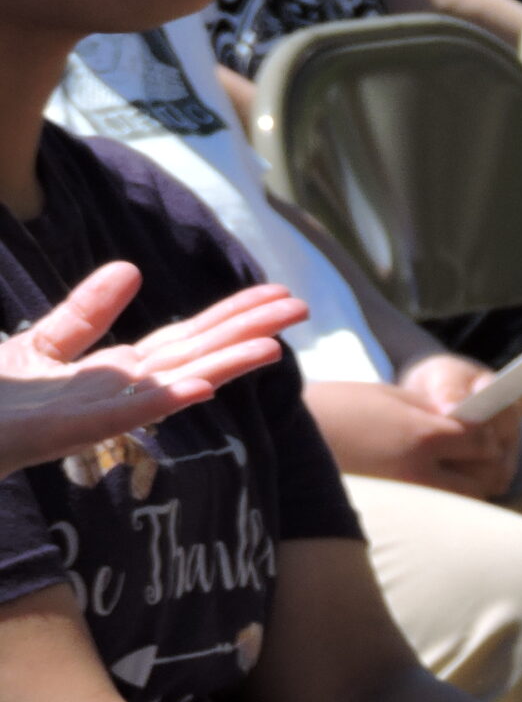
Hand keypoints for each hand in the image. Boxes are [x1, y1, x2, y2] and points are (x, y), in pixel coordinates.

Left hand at [0, 266, 302, 477]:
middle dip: (247, 331)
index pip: (187, 337)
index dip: (232, 313)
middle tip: (300, 307)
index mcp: (118, 372)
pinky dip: (166, 401)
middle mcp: (122, 392)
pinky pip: (124, 415)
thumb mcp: (41, 344)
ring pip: (175, 384)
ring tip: (274, 348)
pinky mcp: (68, 432)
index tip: (276, 292)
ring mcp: (99, 414)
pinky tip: (201, 386)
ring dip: (224, 367)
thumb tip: (131, 269)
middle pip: (196, 353)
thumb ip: (85, 313)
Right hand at [303, 371, 517, 499]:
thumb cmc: (336, 409)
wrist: (283, 442)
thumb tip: (473, 422)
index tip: (481, 428)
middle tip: (473, 451)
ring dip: (468, 485)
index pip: (482, 441)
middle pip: (483, 479)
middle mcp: (418, 474)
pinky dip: (445, 501)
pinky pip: (437, 513)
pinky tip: (431, 483)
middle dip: (486, 463)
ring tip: (452, 468)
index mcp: (420, 436)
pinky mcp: (394, 516)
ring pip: (465, 502)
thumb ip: (437, 413)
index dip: (487, 433)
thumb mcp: (391, 398)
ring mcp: (407, 501)